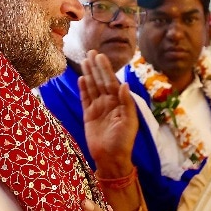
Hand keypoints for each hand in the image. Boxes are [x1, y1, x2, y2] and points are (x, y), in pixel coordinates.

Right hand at [79, 51, 137, 177]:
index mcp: (119, 103)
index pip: (111, 82)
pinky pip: (85, 99)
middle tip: (91, 52)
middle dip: (96, 67)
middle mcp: (108, 103)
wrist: (110, 159)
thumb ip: (126, 102)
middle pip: (101, 81)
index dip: (106, 69)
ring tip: (84, 61)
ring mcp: (98, 108)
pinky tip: (81, 78)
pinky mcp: (88, 115)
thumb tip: (123, 84)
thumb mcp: (129, 122)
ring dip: (89, 74)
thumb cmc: (123, 141)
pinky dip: (83, 89)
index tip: (100, 56)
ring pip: (92, 87)